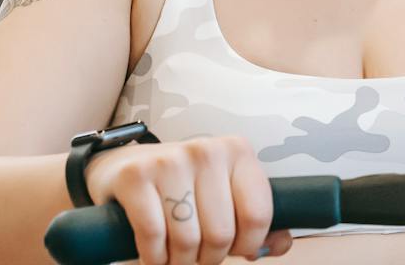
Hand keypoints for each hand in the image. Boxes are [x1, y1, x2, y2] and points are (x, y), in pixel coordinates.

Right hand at [85, 134, 291, 264]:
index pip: (258, 214)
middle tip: (197, 257)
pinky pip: (152, 236)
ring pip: (187, 240)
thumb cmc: (183, 188)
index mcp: (238, 152)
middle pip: (221, 234)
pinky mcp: (136, 176)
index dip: (247, 245)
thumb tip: (281, 245)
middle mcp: (207, 150)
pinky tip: (154, 255)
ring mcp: (170, 161)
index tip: (234, 251)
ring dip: (180, 262)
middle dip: (208, 259)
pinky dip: (154, 257)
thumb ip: (255, 220)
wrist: (123, 168)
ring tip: (175, 257)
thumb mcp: (224, 195)